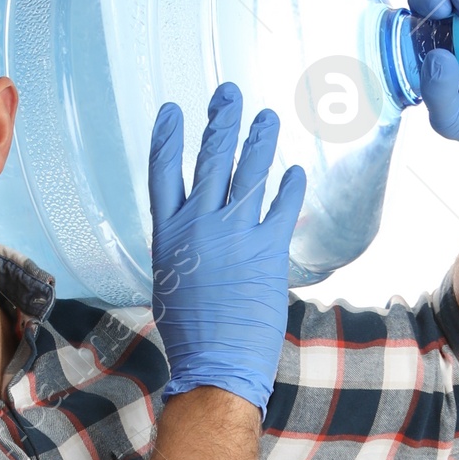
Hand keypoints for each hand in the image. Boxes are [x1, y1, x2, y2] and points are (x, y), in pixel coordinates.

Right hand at [148, 83, 305, 411]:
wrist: (217, 365)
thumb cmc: (191, 334)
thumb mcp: (171, 282)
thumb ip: (183, 248)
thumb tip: (196, 234)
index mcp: (169, 234)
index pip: (163, 172)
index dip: (168, 137)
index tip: (173, 111)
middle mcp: (199, 225)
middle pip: (210, 158)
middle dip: (221, 121)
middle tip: (229, 95)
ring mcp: (234, 234)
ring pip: (248, 170)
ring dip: (259, 138)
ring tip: (266, 117)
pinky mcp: (268, 249)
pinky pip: (282, 204)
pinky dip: (290, 185)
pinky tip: (295, 171)